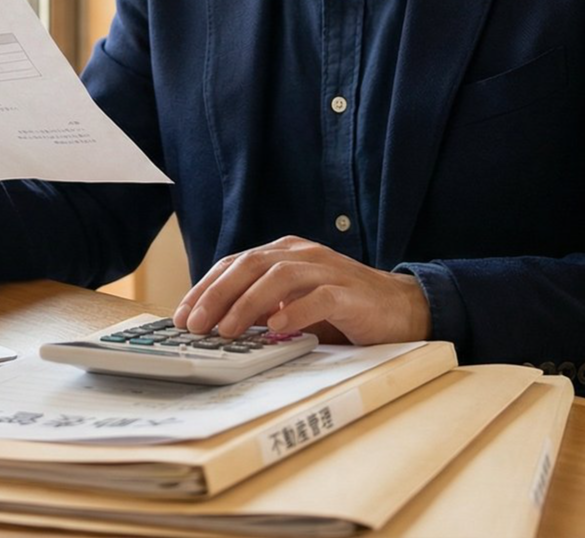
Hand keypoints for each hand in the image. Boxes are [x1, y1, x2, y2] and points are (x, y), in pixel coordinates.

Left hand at [173, 236, 431, 344]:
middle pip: (249, 265)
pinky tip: (276, 328)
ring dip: (247, 304)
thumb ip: (261, 309)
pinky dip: (295, 311)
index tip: (182, 315)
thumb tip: (215, 326)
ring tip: (227, 330)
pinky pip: (319, 297)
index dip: (205, 288)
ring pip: (278, 277)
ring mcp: (328, 270)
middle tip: (196, 325)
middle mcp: (302, 255)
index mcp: (284, 254)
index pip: (234, 264)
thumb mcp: (293, 306)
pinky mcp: (350, 293)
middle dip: (217, 295)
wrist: (402, 309)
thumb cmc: (342, 311)